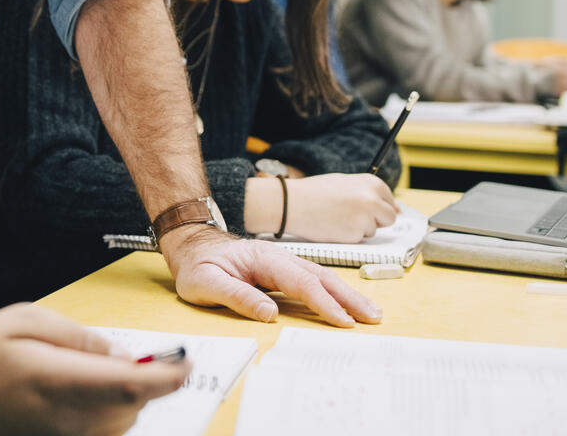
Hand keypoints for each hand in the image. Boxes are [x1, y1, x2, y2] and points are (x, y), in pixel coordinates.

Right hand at [0, 304, 188, 435]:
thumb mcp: (25, 321)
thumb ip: (78, 336)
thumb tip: (121, 354)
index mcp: (56, 380)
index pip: (129, 386)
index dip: (166, 376)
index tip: (186, 363)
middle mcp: (65, 420)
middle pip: (132, 408)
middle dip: (142, 381)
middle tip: (129, 357)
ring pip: (121, 424)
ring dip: (125, 398)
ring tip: (91, 374)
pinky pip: (103, 434)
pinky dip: (109, 413)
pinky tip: (87, 394)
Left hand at [159, 224, 383, 325]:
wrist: (192, 244)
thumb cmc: (198, 265)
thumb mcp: (206, 283)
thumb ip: (236, 296)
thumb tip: (269, 314)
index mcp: (264, 260)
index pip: (301, 283)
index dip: (324, 303)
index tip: (344, 321)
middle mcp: (279, 259)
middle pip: (321, 278)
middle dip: (349, 298)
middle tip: (374, 317)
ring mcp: (282, 264)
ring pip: (321, 278)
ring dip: (347, 295)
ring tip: (370, 312)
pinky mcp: (282, 271)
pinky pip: (313, 281)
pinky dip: (333, 292)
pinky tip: (346, 303)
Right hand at [283, 173, 398, 242]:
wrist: (292, 203)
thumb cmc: (316, 191)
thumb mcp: (345, 183)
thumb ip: (369, 193)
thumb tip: (396, 209)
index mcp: (372, 183)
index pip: (391, 201)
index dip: (378, 208)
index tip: (365, 209)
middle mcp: (373, 199)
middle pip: (389, 218)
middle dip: (375, 220)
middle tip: (353, 216)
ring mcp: (366, 218)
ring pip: (372, 231)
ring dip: (359, 228)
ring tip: (337, 217)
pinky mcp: (356, 234)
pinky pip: (358, 239)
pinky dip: (348, 236)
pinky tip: (333, 226)